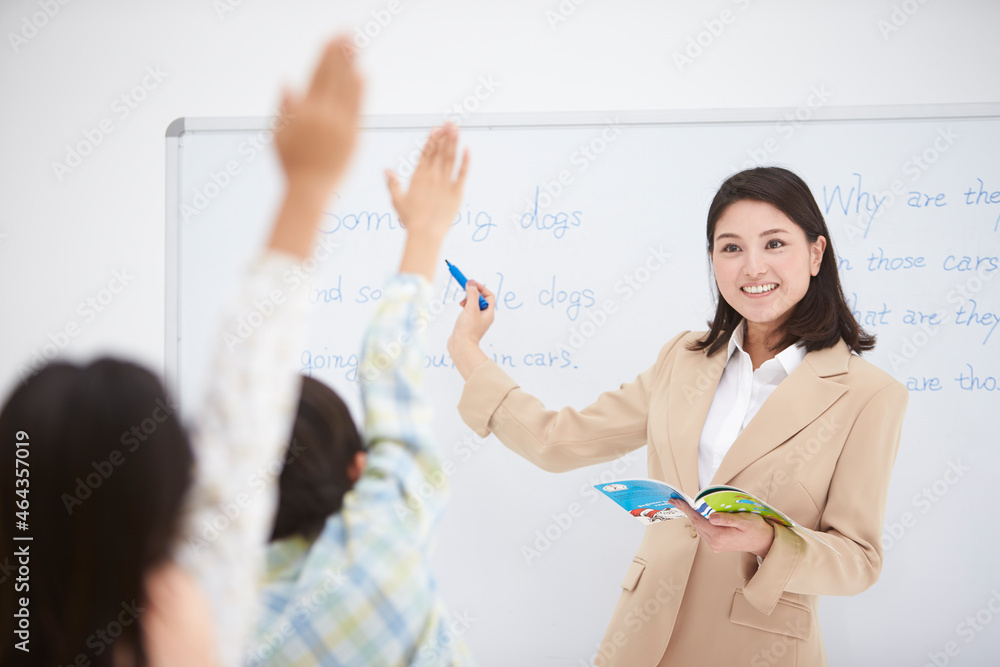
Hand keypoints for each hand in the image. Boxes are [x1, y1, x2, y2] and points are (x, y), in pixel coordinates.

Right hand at [275, 37, 361, 194]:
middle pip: (333, 77)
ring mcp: (339, 125)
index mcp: (303, 112)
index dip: (325, 56)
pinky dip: (361, 91)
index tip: (331, 39)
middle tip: (347, 33)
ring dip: (352, 66)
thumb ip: (285, 108)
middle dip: (340, 54)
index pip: (316, 75)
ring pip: (347, 89)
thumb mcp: (279, 134)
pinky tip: (364, 75)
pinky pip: (357, 109)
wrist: (310, 188)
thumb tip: (287, 82)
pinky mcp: (352, 136)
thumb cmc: (292, 164)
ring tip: (357, 47)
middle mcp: (322, 115)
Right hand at [392, 124, 470, 280]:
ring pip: (450, 158)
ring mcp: (445, 183)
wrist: (425, 234)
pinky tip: (467, 149)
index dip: (432, 140)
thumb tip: (386, 170)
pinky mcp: (456, 192)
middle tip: (450, 122)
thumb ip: (392, 184)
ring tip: (456, 129)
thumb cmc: (411, 220)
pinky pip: (462, 173)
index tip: (436, 129)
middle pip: (439, 152)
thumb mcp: (397, 201)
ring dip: (453, 142)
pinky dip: (465, 161)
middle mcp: (432, 177)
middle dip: (445, 136)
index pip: (425, 153)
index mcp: (418, 177)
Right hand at [446, 280, 494, 379]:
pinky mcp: (468, 323)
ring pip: (473, 304)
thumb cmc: (468, 330)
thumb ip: (472, 294)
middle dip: (473, 293)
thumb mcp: (471, 309)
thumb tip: (471, 282)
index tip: (471, 283)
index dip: (481, 288)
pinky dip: (464, 306)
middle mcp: (484, 316)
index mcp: (489, 313)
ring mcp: (476, 320)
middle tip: (465, 291)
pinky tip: (460, 308)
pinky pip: (468, 310)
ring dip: (467, 300)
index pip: (489, 295)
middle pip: (481, 299)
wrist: (461, 346)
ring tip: (462, 303)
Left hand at [673, 501, 774, 557]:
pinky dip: (699, 520)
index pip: (698, 519)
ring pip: (699, 527)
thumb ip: (727, 519)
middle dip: (686, 510)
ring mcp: (715, 544)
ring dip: (692, 515)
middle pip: (695, 523)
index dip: (686, 508)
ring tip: (684, 504)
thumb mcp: (744, 521)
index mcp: (719, 536)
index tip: (676, 500)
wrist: (763, 542)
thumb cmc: (756, 529)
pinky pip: (704, 530)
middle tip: (676, 500)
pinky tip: (698, 513)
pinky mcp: (717, 544)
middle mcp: (714, 542)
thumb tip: (711, 517)